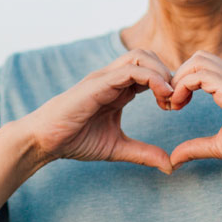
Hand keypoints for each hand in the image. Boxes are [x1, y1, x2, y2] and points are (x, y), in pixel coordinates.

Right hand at [24, 49, 174, 172]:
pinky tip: (161, 96)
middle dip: (169, 74)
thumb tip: (170, 165)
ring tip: (169, 97)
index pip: (150, 71)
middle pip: (149, 56)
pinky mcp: (98, 83)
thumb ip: (143, 153)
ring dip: (162, 72)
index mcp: (119, 89)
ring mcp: (105, 78)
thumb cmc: (74, 140)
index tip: (176, 106)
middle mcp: (113, 78)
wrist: (45, 140)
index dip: (168, 84)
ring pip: (142, 55)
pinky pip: (131, 69)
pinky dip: (152, 78)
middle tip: (176, 100)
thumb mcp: (117, 148)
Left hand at [167, 51, 221, 173]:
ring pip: (197, 61)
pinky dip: (183, 86)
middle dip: (176, 76)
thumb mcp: (219, 146)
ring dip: (178, 79)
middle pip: (197, 58)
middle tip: (169, 102)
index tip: (172, 106)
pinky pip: (200, 75)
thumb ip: (196, 148)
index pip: (200, 69)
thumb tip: (174, 160)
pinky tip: (179, 105)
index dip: (180, 83)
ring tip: (173, 103)